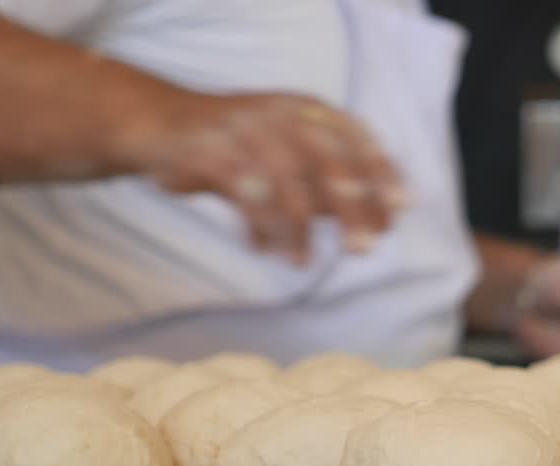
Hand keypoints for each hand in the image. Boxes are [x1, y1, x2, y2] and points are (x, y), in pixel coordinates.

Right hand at [118, 91, 406, 264]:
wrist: (157, 121)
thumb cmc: (239, 145)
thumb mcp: (290, 152)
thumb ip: (330, 182)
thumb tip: (378, 220)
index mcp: (307, 110)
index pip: (356, 138)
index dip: (382, 173)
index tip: (401, 209)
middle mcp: (280, 114)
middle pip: (328, 161)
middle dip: (351, 208)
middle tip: (363, 248)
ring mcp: (244, 130)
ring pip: (285, 182)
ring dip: (298, 229)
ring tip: (303, 262)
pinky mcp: (209, 151)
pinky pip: (244, 194)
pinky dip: (258, 227)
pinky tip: (264, 249)